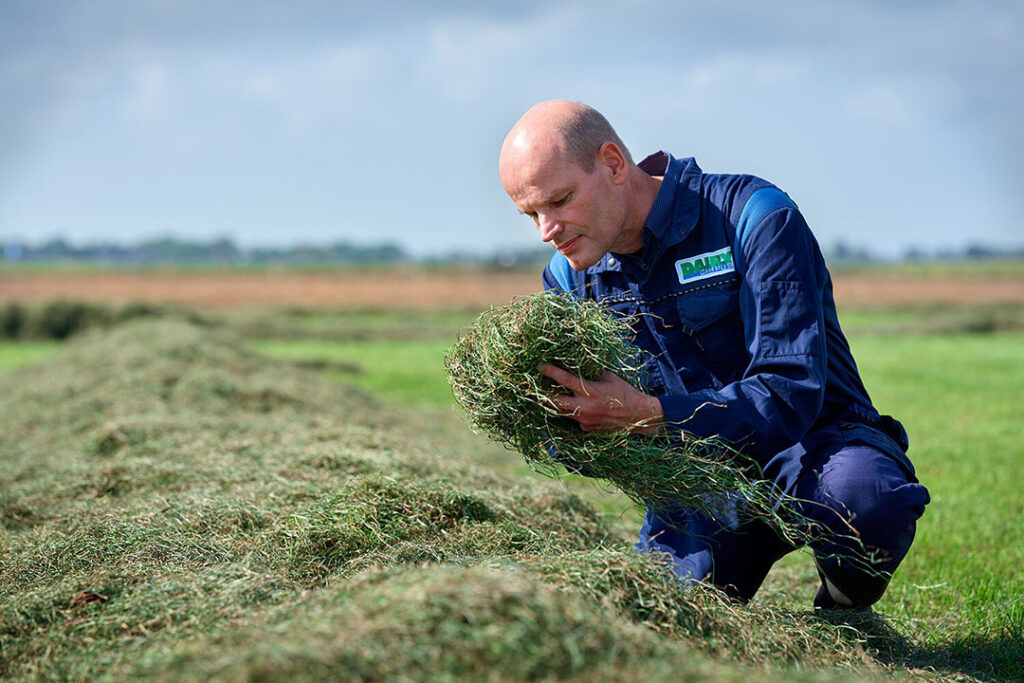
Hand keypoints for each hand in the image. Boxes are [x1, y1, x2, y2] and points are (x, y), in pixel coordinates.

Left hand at [539, 364, 663, 433]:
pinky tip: (581, 408)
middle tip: (538, 388)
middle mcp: (583, 406)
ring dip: (558, 404)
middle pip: (553, 401)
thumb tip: (579, 365)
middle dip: (543, 395)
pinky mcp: (587, 428)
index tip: (541, 366)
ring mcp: (584, 420)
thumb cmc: (625, 392)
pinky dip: (574, 413)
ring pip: (562, 412)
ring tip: (557, 396)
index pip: (563, 379)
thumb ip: (592, 373)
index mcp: (588, 390)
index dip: (550, 372)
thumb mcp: (609, 377)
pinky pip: (575, 420)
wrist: (638, 415)